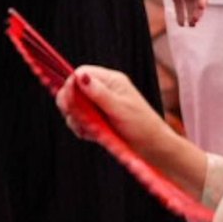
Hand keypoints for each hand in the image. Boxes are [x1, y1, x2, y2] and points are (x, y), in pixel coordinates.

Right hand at [55, 64, 170, 155]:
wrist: (154, 148)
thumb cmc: (142, 125)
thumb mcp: (119, 108)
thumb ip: (98, 93)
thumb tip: (79, 76)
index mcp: (110, 80)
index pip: (81, 73)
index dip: (71, 85)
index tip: (68, 102)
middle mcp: (103, 90)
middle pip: (74, 90)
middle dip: (72, 106)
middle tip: (79, 119)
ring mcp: (99, 106)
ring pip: (75, 108)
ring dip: (77, 120)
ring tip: (91, 131)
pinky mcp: (97, 120)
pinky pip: (80, 122)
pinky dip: (82, 129)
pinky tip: (93, 136)